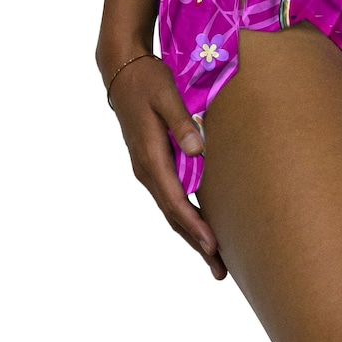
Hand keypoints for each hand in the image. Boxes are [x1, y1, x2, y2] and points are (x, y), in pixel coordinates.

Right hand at [103, 53, 227, 279]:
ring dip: (192, 236)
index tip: (212, 246)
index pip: (175, 201)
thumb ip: (181, 122)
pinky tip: (201, 231)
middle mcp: (147, 170)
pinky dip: (186, 220)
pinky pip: (171, 200)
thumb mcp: (165, 94)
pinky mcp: (154, 166)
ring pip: (172, 212)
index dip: (194, 226)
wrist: (121, 70)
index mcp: (150, 157)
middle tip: (220, 270)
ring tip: (214, 261)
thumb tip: (197, 149)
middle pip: (173, 216)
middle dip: (196, 244)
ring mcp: (148, 170)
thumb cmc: (147, 80)